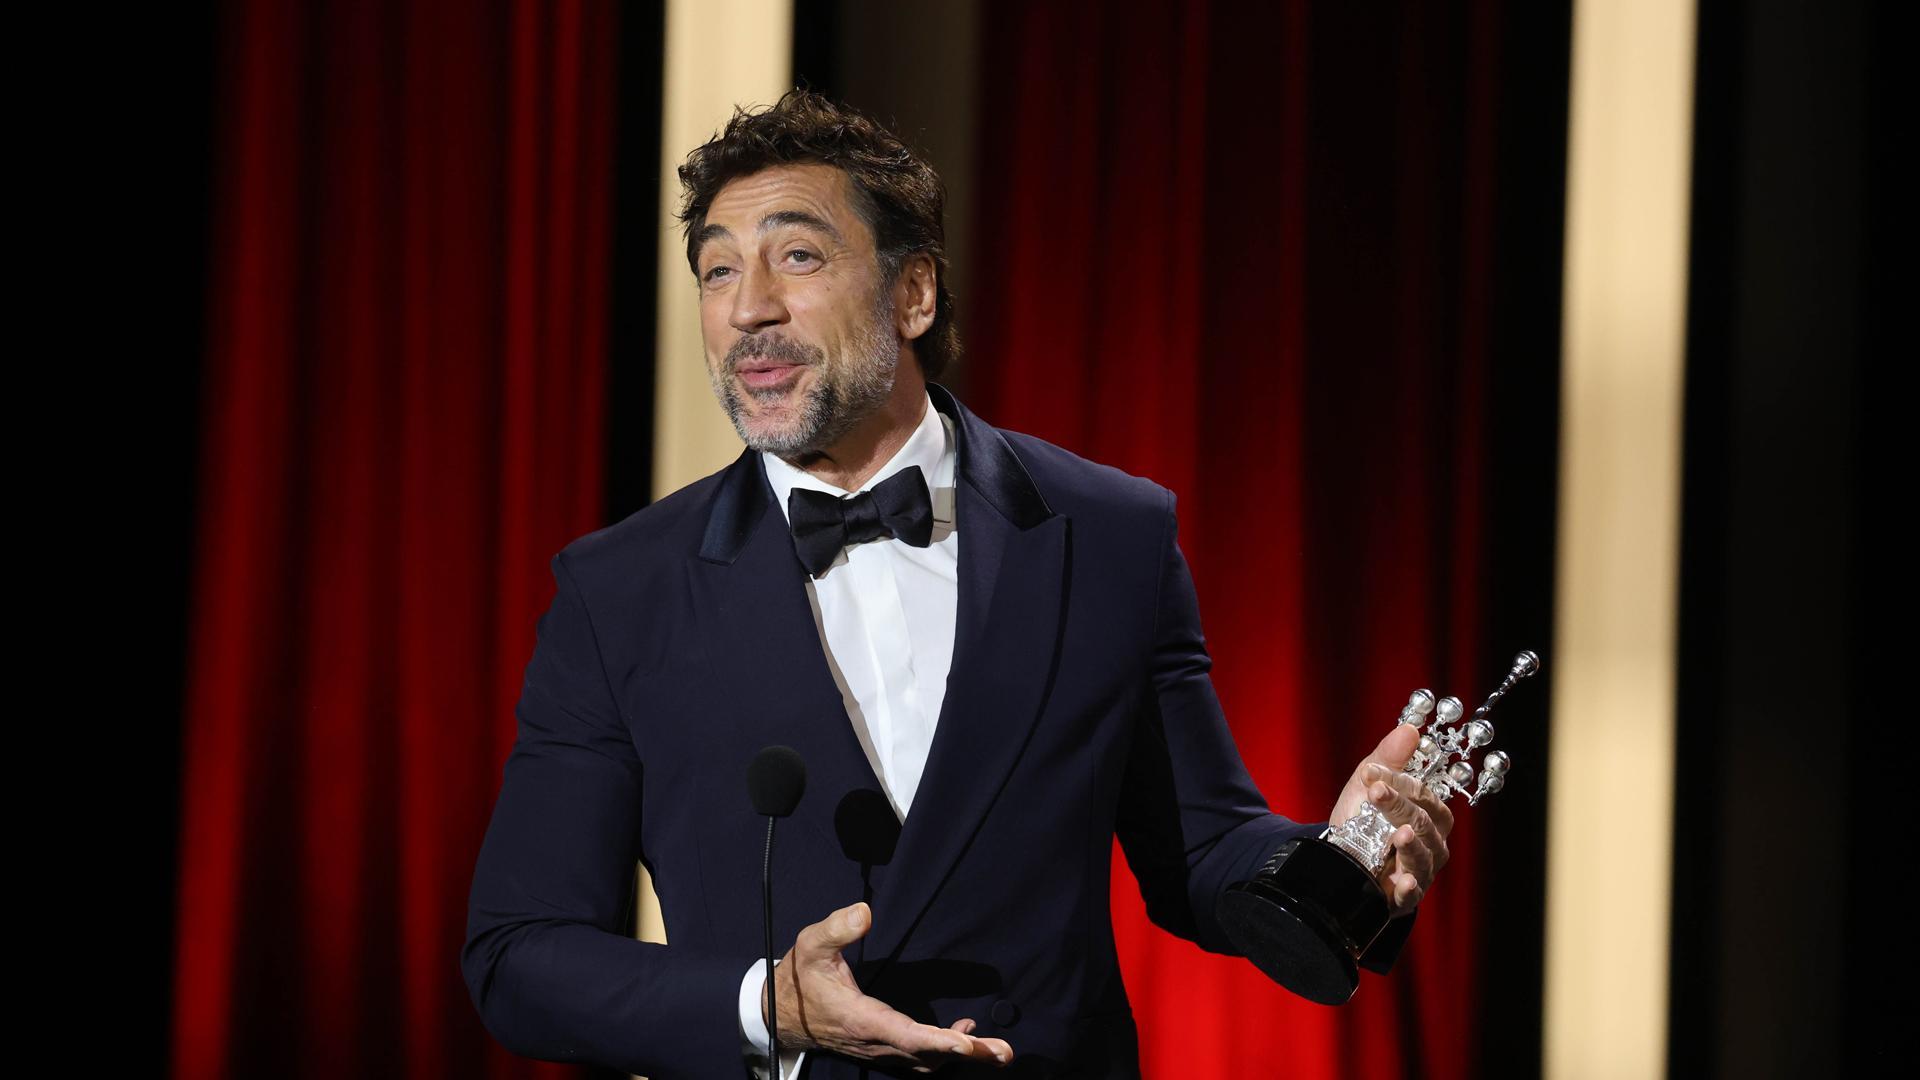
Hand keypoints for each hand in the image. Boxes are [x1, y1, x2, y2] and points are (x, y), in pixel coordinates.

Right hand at [764, 901, 1013, 1071]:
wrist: (780, 1014)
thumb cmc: (799, 979)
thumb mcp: (810, 945)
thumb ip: (836, 928)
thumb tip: (865, 913)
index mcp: (860, 1018)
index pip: (905, 1034)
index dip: (938, 1041)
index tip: (967, 1043)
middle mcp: (874, 1042)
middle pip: (926, 1055)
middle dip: (966, 1054)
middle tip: (1003, 1051)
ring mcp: (878, 1051)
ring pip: (925, 1062)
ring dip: (960, 1056)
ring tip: (994, 1047)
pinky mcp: (881, 1051)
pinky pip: (917, 1061)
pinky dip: (943, 1054)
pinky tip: (964, 1037)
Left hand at [1329, 725, 1453, 915]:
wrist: (1340, 859)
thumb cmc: (1362, 821)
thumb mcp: (1368, 787)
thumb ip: (1388, 759)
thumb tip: (1410, 728)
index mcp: (1429, 812)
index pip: (1423, 793)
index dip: (1400, 782)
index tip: (1371, 774)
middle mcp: (1432, 841)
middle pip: (1424, 821)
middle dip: (1400, 806)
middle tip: (1376, 793)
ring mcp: (1421, 869)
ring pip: (1423, 855)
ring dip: (1410, 844)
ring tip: (1397, 834)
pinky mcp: (1405, 896)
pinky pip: (1412, 893)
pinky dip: (1408, 888)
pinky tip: (1400, 881)